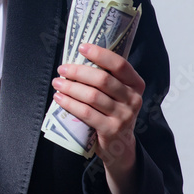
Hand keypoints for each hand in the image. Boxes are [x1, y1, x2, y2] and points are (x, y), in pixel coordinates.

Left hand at [51, 42, 145, 193]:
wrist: (120, 146)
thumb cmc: (112, 112)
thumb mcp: (116, 94)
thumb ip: (105, 78)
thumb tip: (78, 59)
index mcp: (136, 84)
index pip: (120, 64)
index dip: (100, 54)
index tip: (81, 47)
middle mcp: (133, 99)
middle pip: (103, 79)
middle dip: (78, 72)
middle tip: (62, 69)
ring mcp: (124, 116)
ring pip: (92, 96)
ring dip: (70, 87)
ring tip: (57, 83)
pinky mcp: (111, 130)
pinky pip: (86, 113)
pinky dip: (70, 104)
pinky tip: (59, 98)